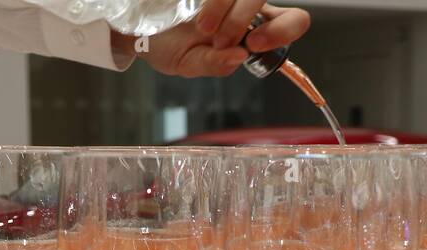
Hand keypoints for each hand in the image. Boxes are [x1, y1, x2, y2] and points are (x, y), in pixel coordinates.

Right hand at [114, 4, 310, 78]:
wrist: (134, 25)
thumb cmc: (168, 46)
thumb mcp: (189, 64)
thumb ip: (215, 65)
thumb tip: (237, 57)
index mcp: (253, 30)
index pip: (292, 21)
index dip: (283, 30)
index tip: (254, 43)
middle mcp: (246, 5)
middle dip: (241, 21)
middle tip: (217, 39)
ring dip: (223, 8)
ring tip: (200, 27)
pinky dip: (213, 1)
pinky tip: (193, 8)